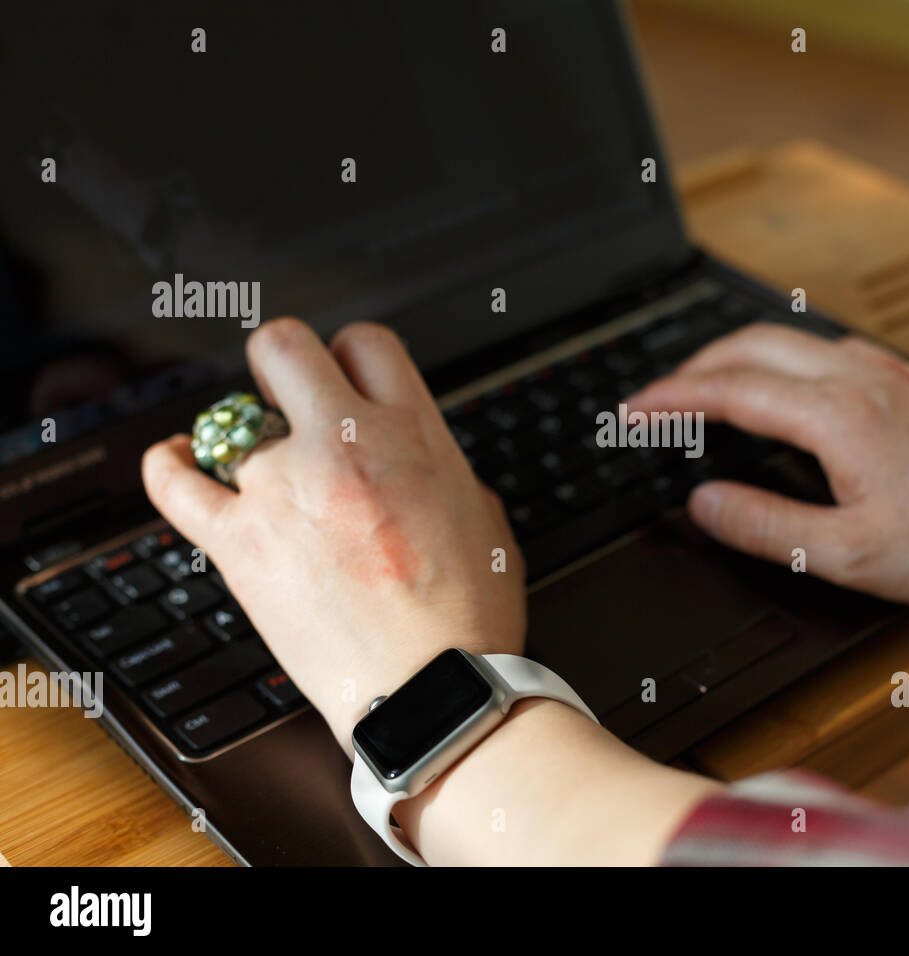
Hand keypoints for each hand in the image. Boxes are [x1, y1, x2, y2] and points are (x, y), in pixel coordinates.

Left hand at [142, 318, 523, 748]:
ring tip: (260, 469)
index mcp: (414, 434)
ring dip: (246, 438)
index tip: (349, 382)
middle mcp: (343, 445)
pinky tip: (178, 459)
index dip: (354, 357)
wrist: (432, 689)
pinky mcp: (239, 542)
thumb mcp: (482, 514)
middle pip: (284, 346)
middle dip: (286, 363)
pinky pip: (175, 482)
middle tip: (293, 396)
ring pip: (231, 419)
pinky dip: (169, 465)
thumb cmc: (468, 615)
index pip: (366, 341)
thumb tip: (404, 452)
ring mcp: (283, 489)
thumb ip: (436, 464)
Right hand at [628, 324, 908, 605]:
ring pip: (787, 339)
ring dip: (734, 358)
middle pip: (749, 343)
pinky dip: (778, 361)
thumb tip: (706, 504)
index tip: (632, 412)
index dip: (669, 399)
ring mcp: (887, 369)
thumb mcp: (851, 555)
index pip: (727, 389)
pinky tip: (779, 391)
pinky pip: (823, 349)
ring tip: (705, 391)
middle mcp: (859, 376)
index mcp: (836, 415)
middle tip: (657, 400)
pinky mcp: (908, 376)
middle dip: (690, 366)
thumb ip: (766, 527)